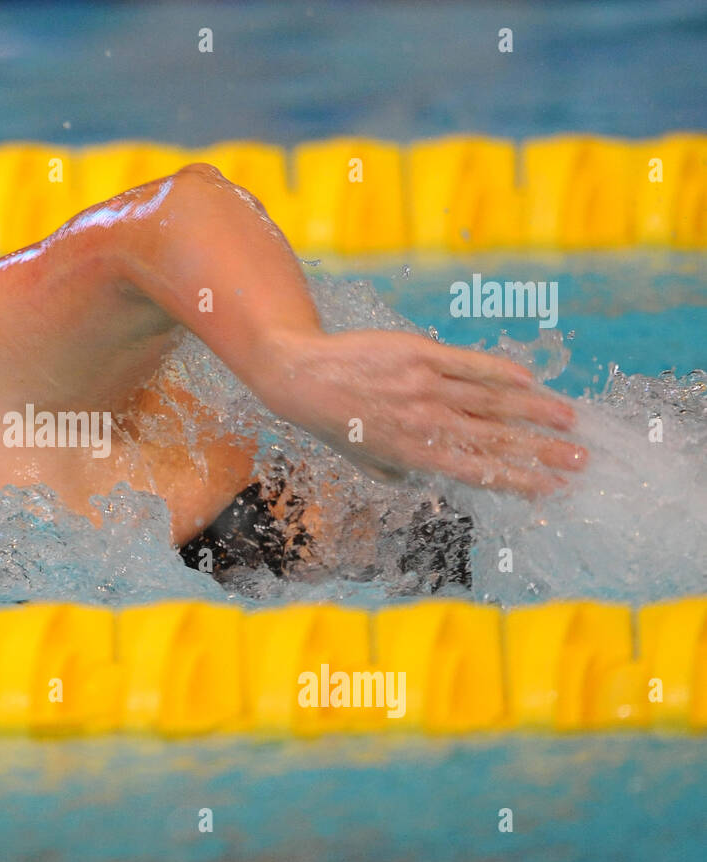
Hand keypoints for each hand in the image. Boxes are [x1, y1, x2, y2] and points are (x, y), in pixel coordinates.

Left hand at [271, 329, 586, 496]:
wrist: (301, 376)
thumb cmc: (333, 423)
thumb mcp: (366, 462)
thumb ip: (403, 473)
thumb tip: (435, 480)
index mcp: (414, 454)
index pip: (479, 470)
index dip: (520, 479)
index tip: (553, 487)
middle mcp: (424, 422)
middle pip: (497, 439)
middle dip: (543, 451)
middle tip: (581, 458)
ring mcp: (424, 386)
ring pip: (492, 400)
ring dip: (536, 411)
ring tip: (570, 419)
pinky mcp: (420, 353)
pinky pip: (469, 364)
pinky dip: (501, 372)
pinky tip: (529, 380)